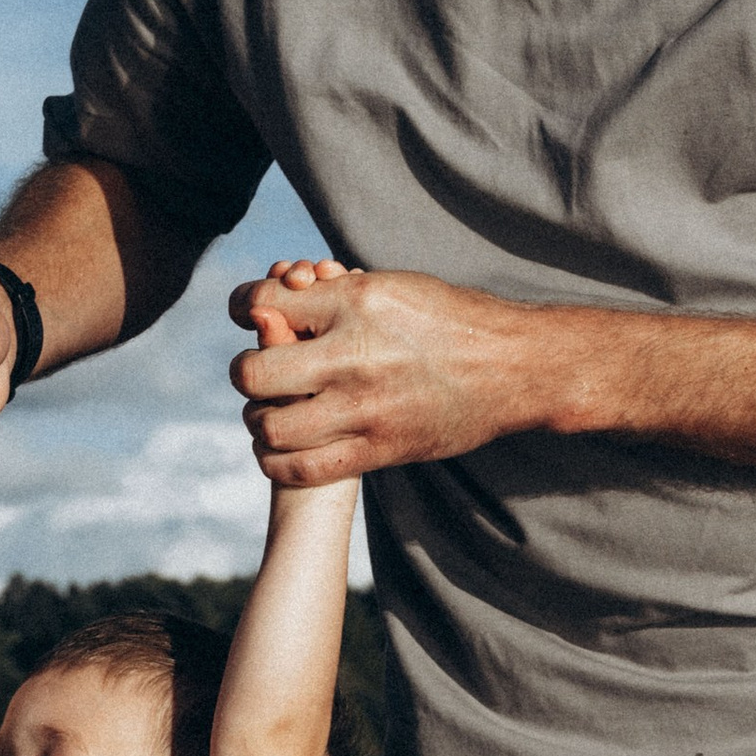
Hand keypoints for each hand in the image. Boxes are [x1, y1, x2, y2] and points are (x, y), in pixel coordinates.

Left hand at [226, 265, 549, 484]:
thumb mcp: (393, 286)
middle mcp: (353, 354)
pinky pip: (302, 469)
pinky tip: (280, 450)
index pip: (262, 301)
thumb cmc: (451, 320)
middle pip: (253, 372)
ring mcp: (364, 407)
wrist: (513, 367)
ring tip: (270, 413)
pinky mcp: (378, 450)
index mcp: (355, 301)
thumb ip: (336, 294)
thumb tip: (284, 293)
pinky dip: (277, 462)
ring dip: (259, 421)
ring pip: (271, 426)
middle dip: (247, 372)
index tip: (247, 312)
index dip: (243, 305)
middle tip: (259, 375)